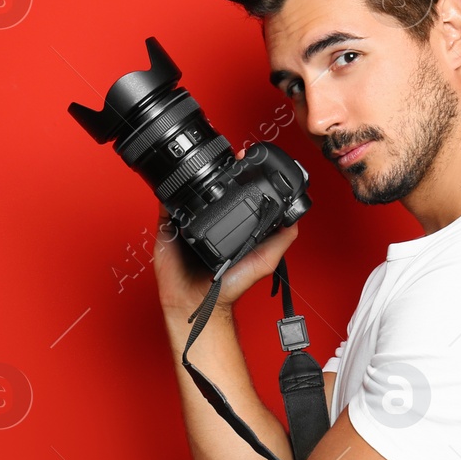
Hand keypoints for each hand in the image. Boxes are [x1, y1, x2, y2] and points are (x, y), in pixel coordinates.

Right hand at [151, 148, 300, 320]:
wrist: (196, 302)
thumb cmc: (227, 287)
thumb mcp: (263, 262)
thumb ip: (280, 241)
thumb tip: (294, 220)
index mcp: (231, 227)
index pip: (235, 195)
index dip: (240, 176)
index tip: (244, 161)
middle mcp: (210, 222)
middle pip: (211, 189)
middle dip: (216, 171)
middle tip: (224, 157)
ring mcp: (189, 223)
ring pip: (188, 193)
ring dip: (192, 178)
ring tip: (200, 165)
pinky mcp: (169, 228)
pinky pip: (166, 205)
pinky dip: (168, 193)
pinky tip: (175, 184)